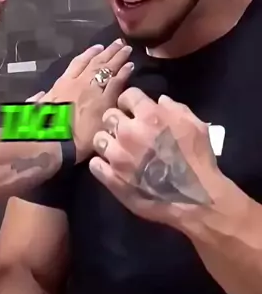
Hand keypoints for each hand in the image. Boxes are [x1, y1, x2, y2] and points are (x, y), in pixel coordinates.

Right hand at [41, 40, 133, 162]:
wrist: (54, 141)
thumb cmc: (40, 128)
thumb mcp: (34, 110)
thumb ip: (38, 101)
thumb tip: (38, 97)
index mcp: (62, 83)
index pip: (78, 63)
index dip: (89, 54)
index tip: (98, 47)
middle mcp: (79, 83)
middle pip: (96, 63)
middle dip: (108, 52)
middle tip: (119, 43)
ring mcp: (93, 91)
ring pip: (108, 69)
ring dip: (118, 58)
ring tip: (126, 49)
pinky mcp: (105, 102)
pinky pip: (117, 83)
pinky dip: (124, 73)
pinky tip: (131, 66)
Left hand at [89, 88, 225, 230]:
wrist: (197, 199)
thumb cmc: (198, 159)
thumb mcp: (195, 125)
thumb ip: (175, 108)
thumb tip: (159, 100)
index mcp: (149, 115)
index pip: (127, 95)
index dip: (131, 101)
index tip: (134, 109)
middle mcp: (128, 132)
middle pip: (108, 115)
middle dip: (117, 120)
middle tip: (126, 130)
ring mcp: (118, 156)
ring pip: (99, 138)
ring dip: (108, 141)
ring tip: (118, 149)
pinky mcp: (113, 179)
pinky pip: (95, 165)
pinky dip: (101, 164)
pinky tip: (111, 166)